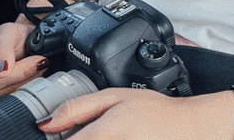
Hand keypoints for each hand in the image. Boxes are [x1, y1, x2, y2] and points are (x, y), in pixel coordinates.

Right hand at [0, 20, 47, 110]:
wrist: (19, 45)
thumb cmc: (10, 38)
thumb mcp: (7, 32)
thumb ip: (2, 47)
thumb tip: (1, 71)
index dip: (20, 72)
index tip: (38, 61)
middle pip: (0, 96)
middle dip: (24, 81)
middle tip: (40, 67)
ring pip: (6, 106)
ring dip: (25, 89)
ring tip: (34, 73)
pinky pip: (9, 112)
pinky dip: (22, 98)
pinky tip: (27, 84)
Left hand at [37, 87, 233, 139]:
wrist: (187, 129)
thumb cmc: (155, 112)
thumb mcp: (116, 97)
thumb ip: (79, 108)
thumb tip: (46, 122)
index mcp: (102, 136)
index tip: (50, 134)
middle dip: (69, 139)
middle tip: (77, 130)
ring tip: (101, 132)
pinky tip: (106, 137)